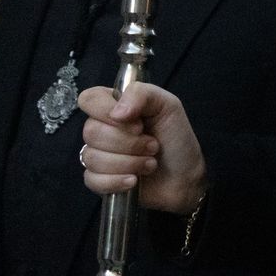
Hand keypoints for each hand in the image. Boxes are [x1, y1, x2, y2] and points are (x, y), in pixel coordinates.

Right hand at [78, 83, 203, 213]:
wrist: (186, 177)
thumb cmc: (177, 139)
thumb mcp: (168, 105)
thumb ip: (142, 94)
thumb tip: (116, 112)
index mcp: (114, 105)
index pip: (89, 99)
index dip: (107, 111)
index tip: (138, 124)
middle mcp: (102, 128)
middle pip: (90, 131)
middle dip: (129, 143)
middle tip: (152, 145)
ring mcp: (98, 155)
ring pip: (92, 158)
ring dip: (129, 162)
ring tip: (149, 163)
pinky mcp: (98, 181)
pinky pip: (93, 180)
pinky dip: (118, 181)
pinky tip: (134, 180)